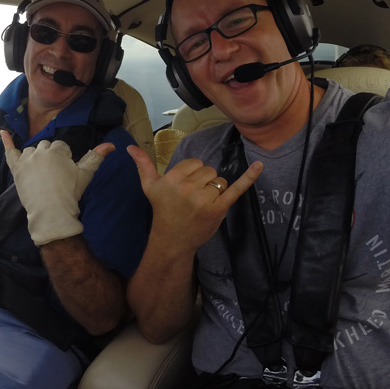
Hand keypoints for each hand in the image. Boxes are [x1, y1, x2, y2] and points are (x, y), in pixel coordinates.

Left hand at [0, 130, 115, 245]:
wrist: (51, 212)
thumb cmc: (70, 193)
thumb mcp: (85, 174)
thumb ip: (96, 157)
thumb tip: (112, 144)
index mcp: (57, 151)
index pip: (61, 147)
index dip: (64, 159)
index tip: (65, 172)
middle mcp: (40, 151)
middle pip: (46, 147)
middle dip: (50, 157)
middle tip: (54, 175)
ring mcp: (26, 159)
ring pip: (31, 150)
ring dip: (35, 157)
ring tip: (40, 173)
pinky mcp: (16, 169)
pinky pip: (10, 152)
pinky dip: (6, 141)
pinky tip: (3, 133)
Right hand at [127, 144, 261, 254]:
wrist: (173, 240)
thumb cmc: (162, 211)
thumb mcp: (149, 187)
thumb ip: (142, 165)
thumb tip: (129, 147)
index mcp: (173, 179)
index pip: (195, 164)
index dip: (192, 174)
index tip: (185, 188)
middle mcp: (188, 188)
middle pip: (209, 171)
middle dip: (204, 182)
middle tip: (193, 198)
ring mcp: (204, 199)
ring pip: (220, 181)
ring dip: (215, 190)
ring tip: (202, 204)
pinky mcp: (219, 209)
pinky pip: (236, 189)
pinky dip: (249, 177)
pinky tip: (260, 165)